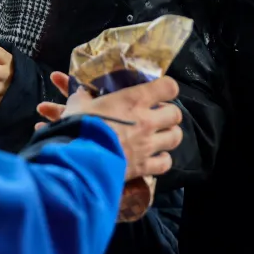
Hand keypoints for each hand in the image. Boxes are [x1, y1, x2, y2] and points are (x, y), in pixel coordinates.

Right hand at [41, 75, 182, 180]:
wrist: (80, 159)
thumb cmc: (79, 126)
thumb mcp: (77, 104)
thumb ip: (83, 97)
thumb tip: (81, 91)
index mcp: (134, 100)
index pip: (167, 87)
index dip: (166, 88)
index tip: (159, 91)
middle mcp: (147, 121)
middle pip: (175, 114)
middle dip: (168, 114)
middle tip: (157, 115)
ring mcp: (148, 145)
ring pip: (175, 137)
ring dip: (169, 135)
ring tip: (160, 135)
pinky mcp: (144, 166)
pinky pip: (165, 163)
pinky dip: (162, 160)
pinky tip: (154, 158)